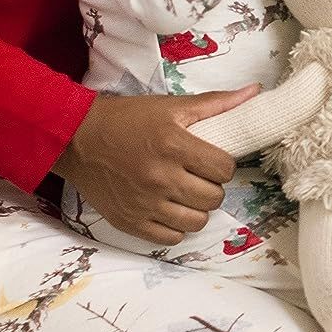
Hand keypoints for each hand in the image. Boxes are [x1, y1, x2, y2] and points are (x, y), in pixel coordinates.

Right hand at [54, 87, 253, 244]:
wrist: (76, 139)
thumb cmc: (127, 119)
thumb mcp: (170, 106)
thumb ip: (215, 104)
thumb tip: (254, 92)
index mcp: (174, 146)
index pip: (224, 169)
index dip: (223, 165)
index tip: (211, 160)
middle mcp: (161, 178)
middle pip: (214, 197)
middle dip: (212, 186)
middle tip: (198, 176)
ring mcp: (145, 204)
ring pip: (196, 221)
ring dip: (197, 208)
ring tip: (185, 194)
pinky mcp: (130, 222)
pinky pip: (170, 238)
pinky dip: (175, 227)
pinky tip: (169, 210)